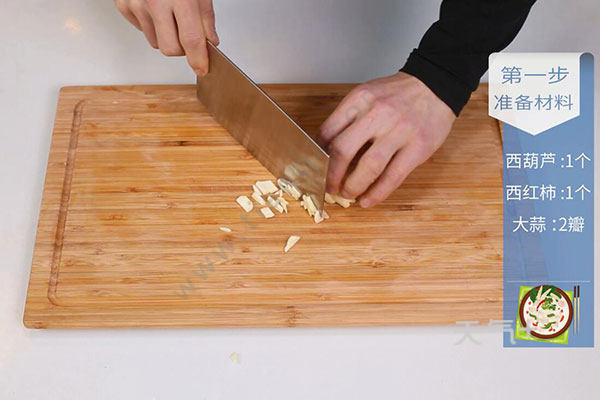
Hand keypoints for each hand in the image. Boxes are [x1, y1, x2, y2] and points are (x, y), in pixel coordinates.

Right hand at [114, 0, 218, 75]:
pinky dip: (151, 25)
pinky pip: (141, 30)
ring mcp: (136, 4)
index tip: (201, 68)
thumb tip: (210, 43)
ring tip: (169, 15)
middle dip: (181, 49)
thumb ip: (206, 18)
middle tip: (186, 36)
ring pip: (155, 42)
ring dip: (166, 36)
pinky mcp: (124, 6)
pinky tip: (155, 9)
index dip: (198, 58)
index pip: (191, 40)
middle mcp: (155, 2)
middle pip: (170, 49)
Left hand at [317, 72, 455, 207]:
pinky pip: (394, 176)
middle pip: (343, 151)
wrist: (436, 85)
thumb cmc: (398, 95)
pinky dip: (378, 192)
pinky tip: (368, 200)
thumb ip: (348, 119)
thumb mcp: (367, 96)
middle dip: (331, 175)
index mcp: (359, 99)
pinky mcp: (418, 147)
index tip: (317, 168)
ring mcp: (400, 131)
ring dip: (353, 186)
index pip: (328, 132)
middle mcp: (377, 114)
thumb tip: (325, 149)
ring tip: (348, 194)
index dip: (317, 156)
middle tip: (329, 187)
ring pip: (369, 166)